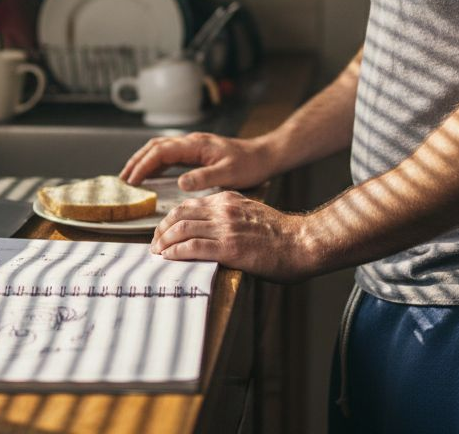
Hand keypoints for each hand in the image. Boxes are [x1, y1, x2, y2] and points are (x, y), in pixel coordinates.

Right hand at [119, 132, 275, 191]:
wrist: (264, 156)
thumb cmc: (249, 165)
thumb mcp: (229, 174)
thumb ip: (204, 177)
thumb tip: (180, 182)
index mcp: (196, 145)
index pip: (161, 152)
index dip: (143, 165)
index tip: (131, 180)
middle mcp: (191, 141)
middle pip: (155, 147)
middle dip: (136, 161)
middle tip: (122, 179)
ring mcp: (193, 145)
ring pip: (160, 148)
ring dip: (143, 160)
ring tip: (131, 176)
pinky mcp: (196, 152)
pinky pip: (169, 154)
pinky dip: (155, 163)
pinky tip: (151, 175)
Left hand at [150, 191, 320, 282]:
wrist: (303, 242)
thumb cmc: (283, 235)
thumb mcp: (252, 214)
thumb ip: (232, 216)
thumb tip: (214, 230)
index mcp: (228, 200)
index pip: (189, 205)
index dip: (170, 219)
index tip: (163, 231)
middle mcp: (223, 210)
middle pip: (179, 215)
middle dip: (161, 230)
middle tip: (155, 244)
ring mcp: (225, 228)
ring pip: (182, 229)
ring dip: (164, 242)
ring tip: (158, 253)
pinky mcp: (229, 248)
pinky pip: (193, 247)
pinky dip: (176, 252)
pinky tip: (169, 258)